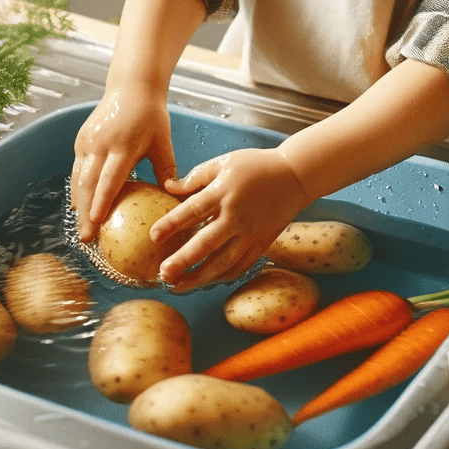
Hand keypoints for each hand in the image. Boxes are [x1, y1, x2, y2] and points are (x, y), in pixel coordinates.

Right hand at [71, 86, 176, 241]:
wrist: (132, 87)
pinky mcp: (82, 140)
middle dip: (85, 213)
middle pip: (89, 184)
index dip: (101, 202)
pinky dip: (78, 189)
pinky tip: (81, 206)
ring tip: (82, 228)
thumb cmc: (152, 116)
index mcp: (123, 145)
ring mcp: (88, 141)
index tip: (96, 223)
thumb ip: (167, 170)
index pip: (109, 179)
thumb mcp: (163, 142)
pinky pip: (78, 169)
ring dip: (79, 204)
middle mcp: (101, 144)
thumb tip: (173, 197)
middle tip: (87, 238)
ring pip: (79, 178)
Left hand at [150, 148, 308, 289]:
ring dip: (200, 278)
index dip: (172, 223)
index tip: (153, 236)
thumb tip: (169, 186)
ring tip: (179, 287)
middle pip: (207, 243)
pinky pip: (240, 266)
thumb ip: (196, 177)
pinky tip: (207, 282)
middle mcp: (236, 215)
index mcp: (224, 191)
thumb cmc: (256, 165)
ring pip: (223, 262)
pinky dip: (223, 277)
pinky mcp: (262, 243)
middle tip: (163, 275)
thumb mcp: (224, 162)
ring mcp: (250, 232)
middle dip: (183, 261)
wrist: (295, 176)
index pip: (193, 209)